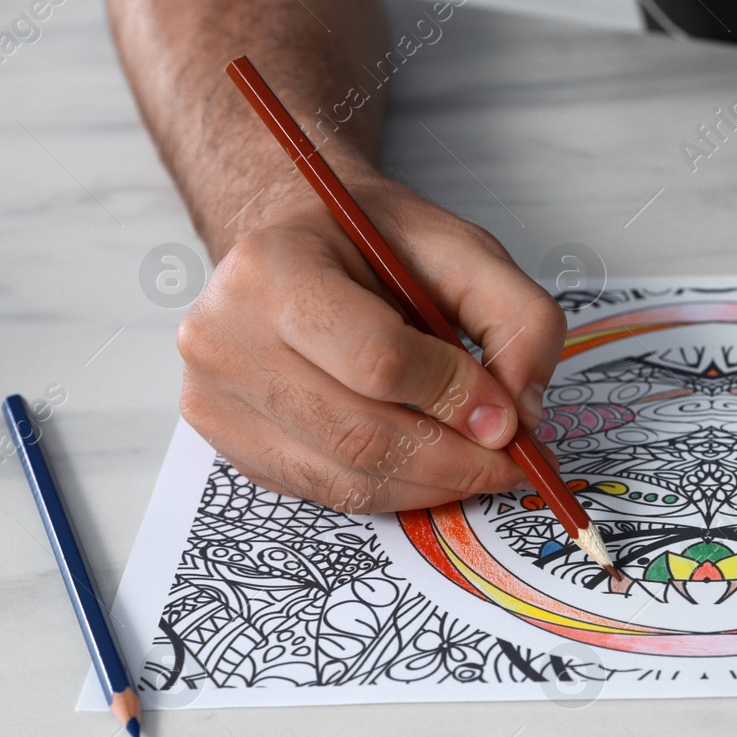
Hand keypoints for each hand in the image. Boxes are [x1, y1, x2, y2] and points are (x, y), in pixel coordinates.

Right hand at [177, 173, 565, 512]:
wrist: (297, 245)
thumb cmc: (374, 245)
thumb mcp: (463, 249)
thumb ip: (516, 316)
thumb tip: (520, 414)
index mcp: (273, 267)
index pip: (375, 358)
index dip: (453, 396)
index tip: (508, 415)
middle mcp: (224, 334)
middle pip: (360, 433)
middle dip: (454, 460)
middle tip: (510, 463)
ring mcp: (215, 397)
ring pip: (345, 477)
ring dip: (432, 485)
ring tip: (481, 467)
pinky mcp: (227, 441)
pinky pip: (326, 492)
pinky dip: (394, 491)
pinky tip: (429, 467)